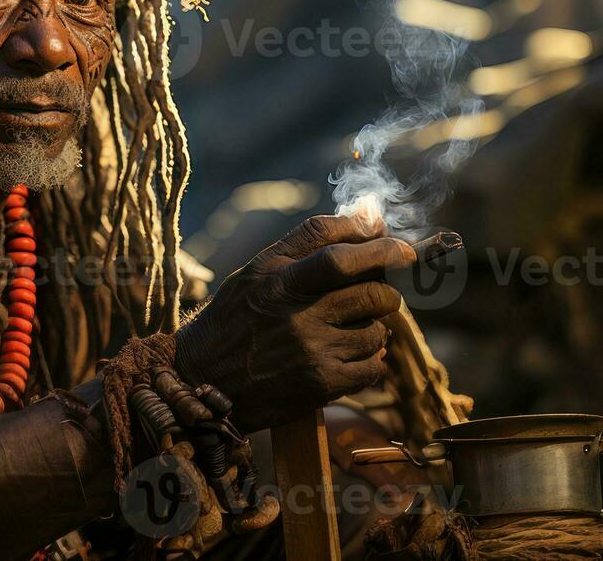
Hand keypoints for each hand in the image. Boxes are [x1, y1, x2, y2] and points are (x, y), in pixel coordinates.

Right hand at [173, 213, 415, 432]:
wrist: (201, 382)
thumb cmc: (234, 320)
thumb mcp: (257, 271)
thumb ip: (308, 242)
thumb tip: (369, 217)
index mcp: (276, 278)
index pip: (338, 254)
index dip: (379, 247)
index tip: (401, 249)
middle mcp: (293, 313)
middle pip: (370, 291)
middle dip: (385, 290)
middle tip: (377, 294)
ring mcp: (309, 351)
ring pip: (376, 330)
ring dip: (374, 327)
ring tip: (351, 329)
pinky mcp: (320, 385)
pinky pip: (373, 366)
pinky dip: (371, 360)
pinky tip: (349, 356)